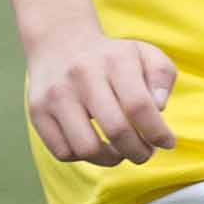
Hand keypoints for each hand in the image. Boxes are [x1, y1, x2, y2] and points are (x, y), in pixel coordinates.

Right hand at [24, 25, 179, 165]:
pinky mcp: (37, 111)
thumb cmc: (112, 58)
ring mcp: (56, 94)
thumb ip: (162, 77)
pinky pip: (63, 152)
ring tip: (120, 152)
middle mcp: (82, 74)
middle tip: (145, 153)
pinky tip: (94, 146)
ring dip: (111, 159)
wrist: (60, 43)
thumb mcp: (144, 54)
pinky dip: (83, 157)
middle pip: (116, 130)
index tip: (166, 143)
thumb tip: (159, 107)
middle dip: (139, 152)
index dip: (157, 132)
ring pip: (86, 148)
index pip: (139, 105)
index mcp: (114, 60)